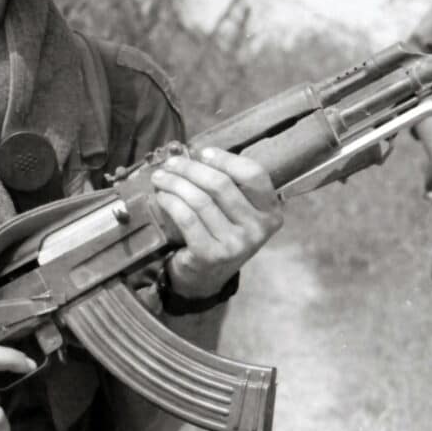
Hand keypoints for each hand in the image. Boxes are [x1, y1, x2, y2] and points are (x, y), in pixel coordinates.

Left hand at [153, 147, 283, 298]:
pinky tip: (162, 196)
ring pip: (200, 200)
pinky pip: (187, 218)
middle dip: (191, 169)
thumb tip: (194, 156)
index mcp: (270, 213)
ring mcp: (235, 244)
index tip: (203, 153)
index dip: (226, 159)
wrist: (207, 277)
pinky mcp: (211, 255)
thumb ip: (229, 185)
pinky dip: (171, 202)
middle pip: (222, 185)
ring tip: (161, 177)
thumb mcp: (237, 212)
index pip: (254, 174)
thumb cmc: (221, 234)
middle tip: (171, 164)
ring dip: (175, 184)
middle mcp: (258, 229)